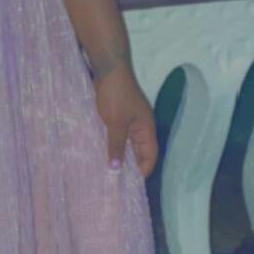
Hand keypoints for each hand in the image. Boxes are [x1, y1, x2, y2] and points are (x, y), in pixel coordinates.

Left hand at [94, 63, 157, 179]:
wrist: (108, 68)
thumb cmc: (116, 94)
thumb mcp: (116, 123)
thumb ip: (116, 146)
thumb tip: (116, 170)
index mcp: (146, 128)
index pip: (150, 155)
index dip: (143, 170)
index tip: (130, 186)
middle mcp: (141, 126)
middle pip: (140, 152)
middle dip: (131, 166)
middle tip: (118, 182)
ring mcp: (129, 120)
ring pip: (128, 144)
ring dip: (121, 156)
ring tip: (109, 171)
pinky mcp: (118, 115)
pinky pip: (118, 135)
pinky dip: (113, 145)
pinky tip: (103, 152)